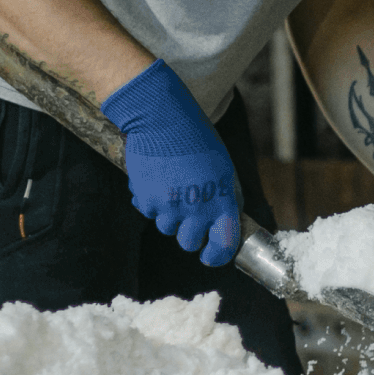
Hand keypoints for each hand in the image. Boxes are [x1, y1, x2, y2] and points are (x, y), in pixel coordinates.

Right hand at [102, 61, 241, 264]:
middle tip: (186, 217)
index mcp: (222, 199)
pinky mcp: (147, 200)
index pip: (223, 245)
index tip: (209, 256)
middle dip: (188, 234)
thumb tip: (226, 222)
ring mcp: (171, 206)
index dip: (216, 256)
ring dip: (168, 214)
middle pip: (189, 243)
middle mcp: (198, 208)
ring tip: (170, 186)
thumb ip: (226, 197)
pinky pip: (148, 212)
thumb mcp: (223, 168)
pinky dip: (150, 200)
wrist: (163, 118)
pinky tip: (155, 178)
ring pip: (167, 228)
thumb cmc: (197, 139)